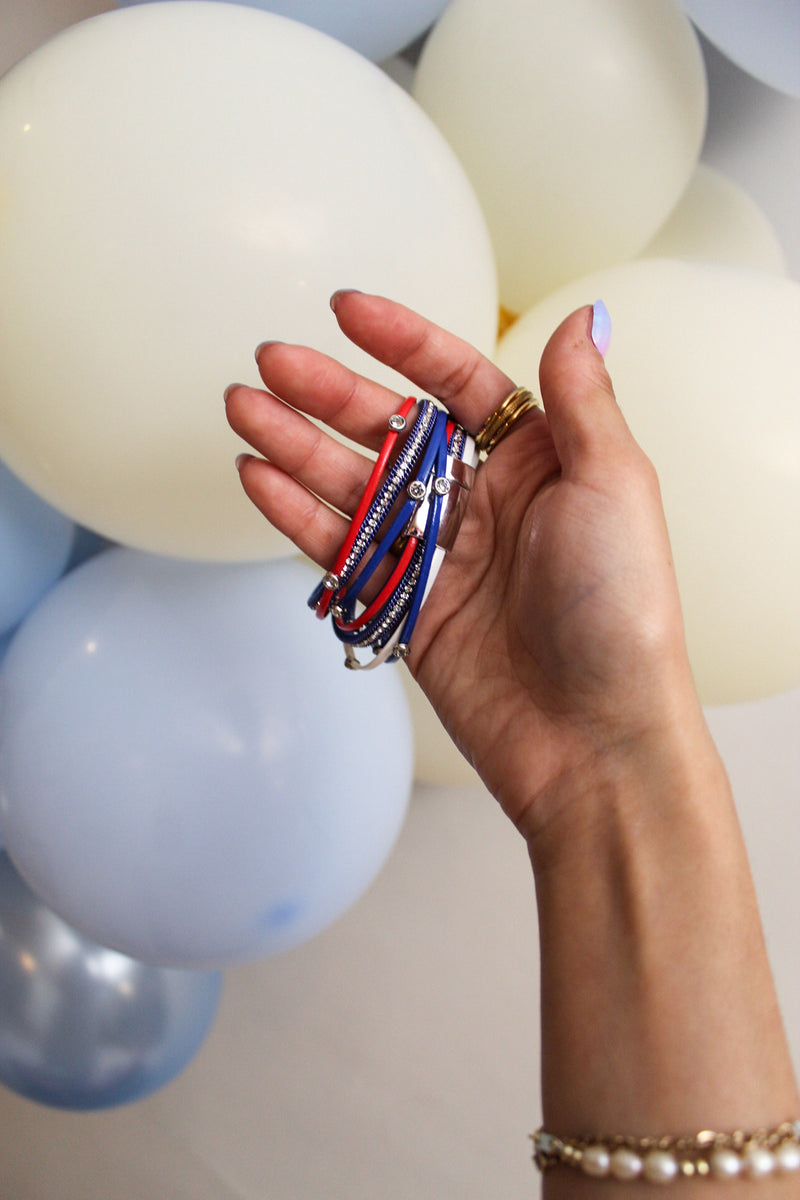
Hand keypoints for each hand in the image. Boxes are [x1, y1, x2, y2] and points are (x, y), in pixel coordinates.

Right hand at [225, 291, 702, 839]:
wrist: (593, 737)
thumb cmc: (621, 609)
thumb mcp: (614, 487)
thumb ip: (584, 400)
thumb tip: (587, 315)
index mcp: (537, 461)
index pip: (458, 383)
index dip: (402, 342)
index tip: (346, 309)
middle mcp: (484, 500)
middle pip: (390, 429)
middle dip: (328, 392)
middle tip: (267, 363)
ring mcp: (440, 554)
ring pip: (354, 486)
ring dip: (295, 446)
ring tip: (242, 410)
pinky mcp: (405, 607)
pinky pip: (341, 549)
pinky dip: (296, 514)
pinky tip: (256, 477)